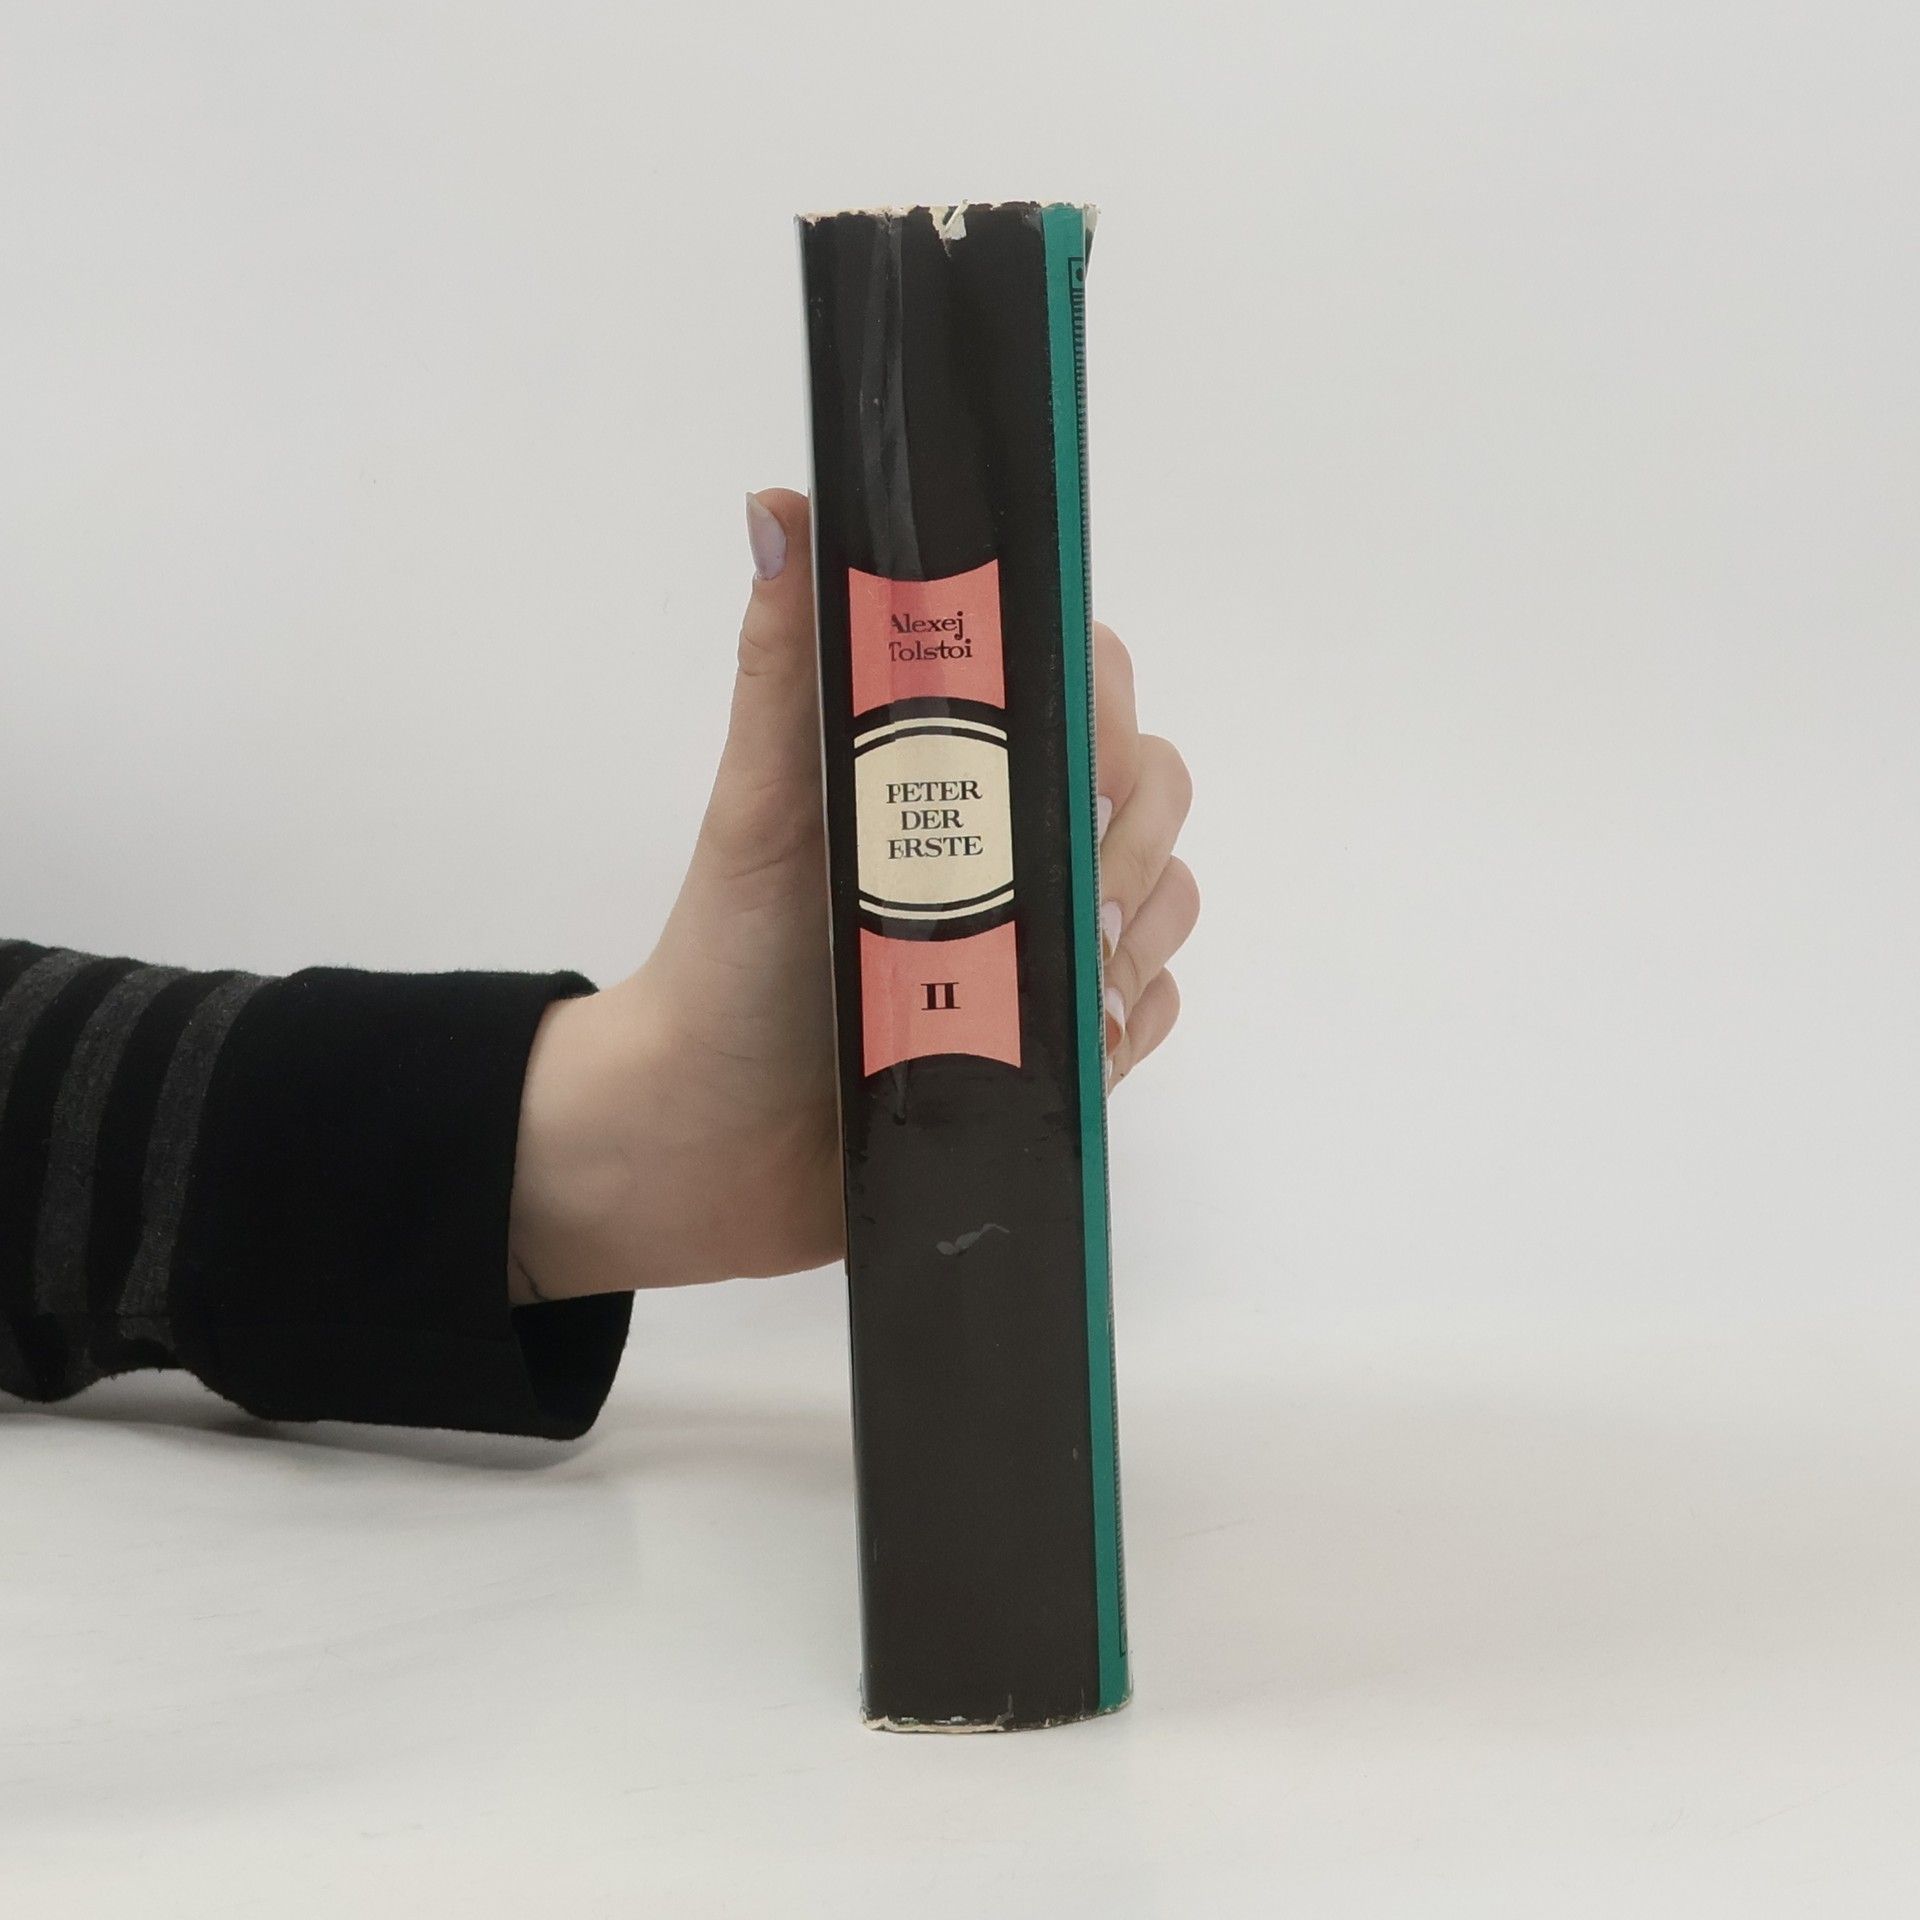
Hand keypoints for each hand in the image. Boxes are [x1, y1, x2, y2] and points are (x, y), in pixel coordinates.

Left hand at [506, 490, 1197, 1301]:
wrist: (713, 1143)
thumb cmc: (731, 964)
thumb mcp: (760, 808)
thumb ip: (784, 664)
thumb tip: (779, 507)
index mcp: (948, 767)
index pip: (1076, 683)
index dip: (1102, 708)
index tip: (1080, 764)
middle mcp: (1011, 840)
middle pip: (1148, 786)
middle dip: (1129, 836)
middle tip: (1065, 900)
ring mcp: (1041, 939)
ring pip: (1166, 895)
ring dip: (1137, 932)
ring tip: (1064, 984)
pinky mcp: (1056, 1033)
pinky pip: (1153, 1006)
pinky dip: (1133, 1018)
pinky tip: (1076, 1038)